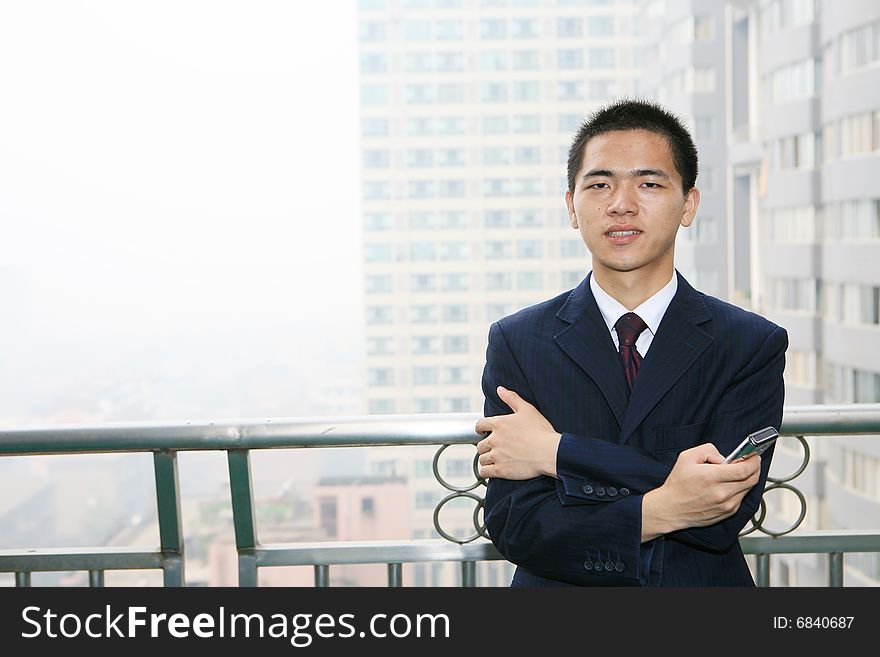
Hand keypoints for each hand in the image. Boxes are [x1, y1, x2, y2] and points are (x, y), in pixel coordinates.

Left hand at [474, 386, 561, 479]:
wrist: (550, 452)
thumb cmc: (541, 431)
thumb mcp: (527, 409)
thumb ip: (512, 398)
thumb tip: (500, 389)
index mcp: (499, 424)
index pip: (479, 425)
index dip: (480, 429)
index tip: (482, 432)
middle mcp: (494, 440)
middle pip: (480, 445)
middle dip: (486, 447)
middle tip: (494, 448)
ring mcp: (497, 456)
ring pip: (482, 459)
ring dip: (486, 459)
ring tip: (495, 460)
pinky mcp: (500, 470)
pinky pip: (484, 472)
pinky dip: (486, 471)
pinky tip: (493, 470)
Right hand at [642, 443, 761, 539]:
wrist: (670, 509)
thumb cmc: (677, 484)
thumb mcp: (686, 457)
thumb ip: (708, 450)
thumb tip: (724, 457)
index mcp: (711, 477)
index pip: (744, 469)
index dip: (753, 461)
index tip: (754, 455)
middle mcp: (721, 493)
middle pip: (752, 479)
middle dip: (755, 468)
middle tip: (750, 461)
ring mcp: (726, 505)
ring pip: (748, 489)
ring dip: (748, 478)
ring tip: (737, 472)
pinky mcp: (727, 513)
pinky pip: (741, 498)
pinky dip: (740, 489)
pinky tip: (730, 484)